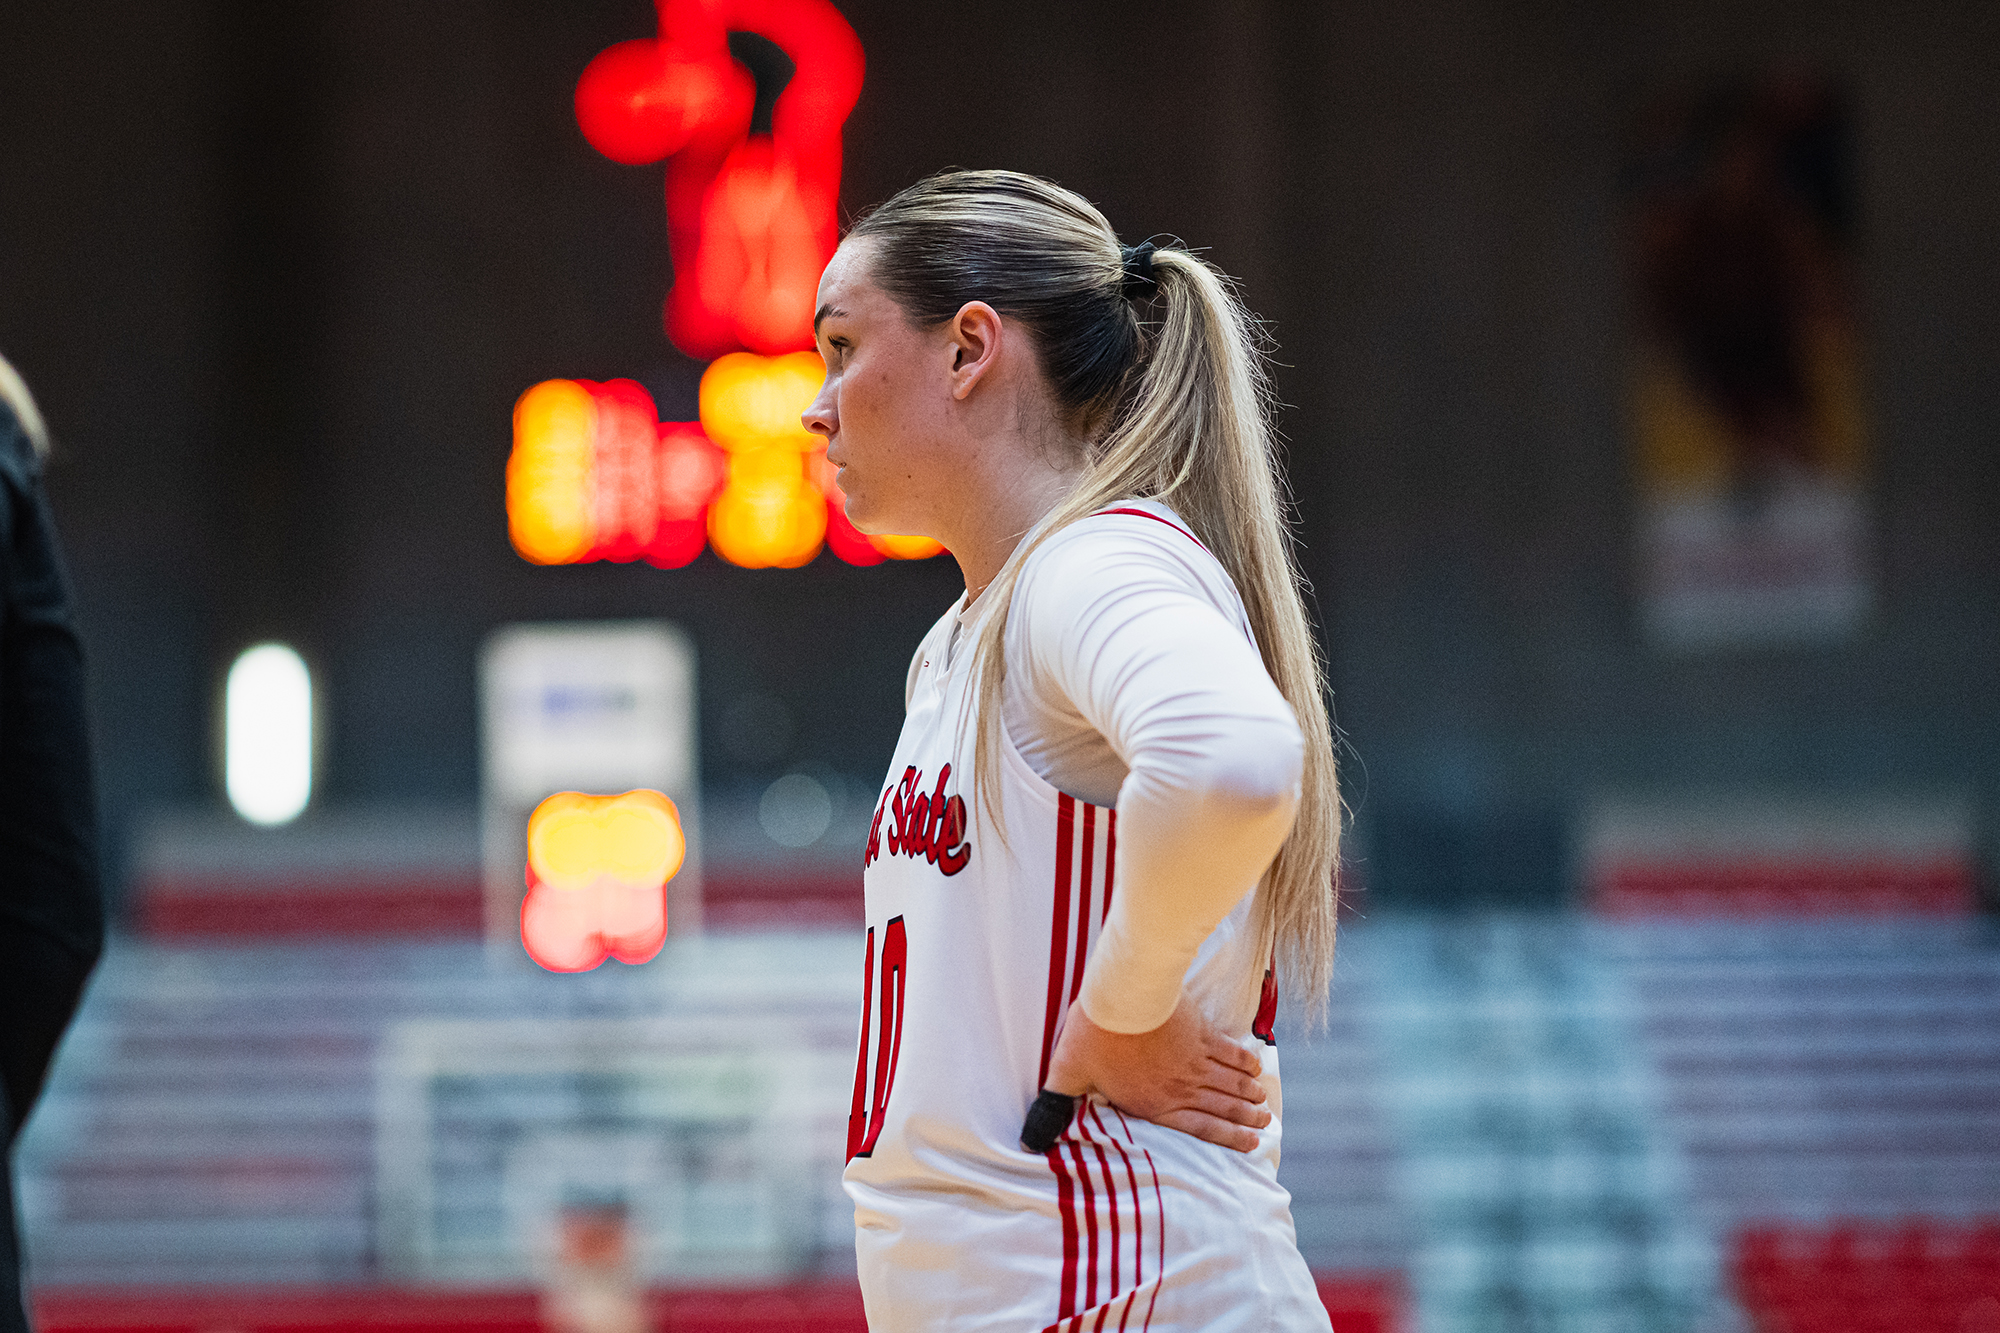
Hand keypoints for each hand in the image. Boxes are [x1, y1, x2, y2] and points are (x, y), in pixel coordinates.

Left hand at [1041, 995, 1269, 1152]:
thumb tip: (1031, 1137)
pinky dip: (1244, 1060)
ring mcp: (1194, 1058)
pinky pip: (1228, 1050)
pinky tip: (1255, 1067)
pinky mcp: (1200, 1030)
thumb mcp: (1068, 1073)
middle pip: (1222, 1106)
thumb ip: (1056, 1105)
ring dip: (1248, 1095)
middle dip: (1244, 1119)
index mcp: (1154, 1102)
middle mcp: (1181, 1086)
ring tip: (1263, 1105)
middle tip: (1264, 1126)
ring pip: (1229, 1082)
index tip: (1249, 1145)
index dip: (1226, 1138)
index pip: (1199, 1127)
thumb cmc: (1094, 1035)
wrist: (1123, 993)